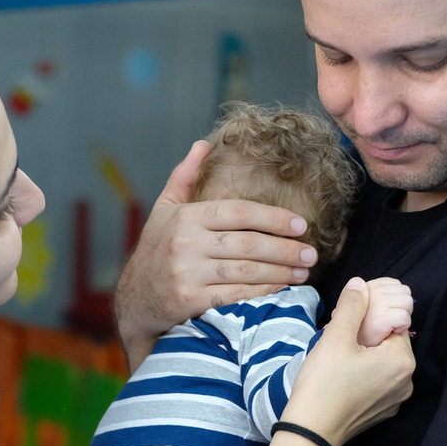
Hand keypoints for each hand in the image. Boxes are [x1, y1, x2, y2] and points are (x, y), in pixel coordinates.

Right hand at [114, 141, 316, 369]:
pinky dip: (261, 292)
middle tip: (312, 253)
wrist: (134, 298)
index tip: (301, 225)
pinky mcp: (189, 301)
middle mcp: (185, 243)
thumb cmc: (156, 251)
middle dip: (286, 249)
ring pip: (245, 271)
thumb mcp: (163, 209)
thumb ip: (184, 176)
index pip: (240, 212)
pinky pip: (235, 295)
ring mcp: (187, 274)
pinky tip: (280, 289)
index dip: (275, 218)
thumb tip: (203, 145)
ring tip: (303, 272)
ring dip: (280, 272)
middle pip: (248, 244)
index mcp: (186, 217)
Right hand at [284, 277, 414, 445]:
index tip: (348, 321)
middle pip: (390, 344)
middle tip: (339, 338)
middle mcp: (406, 381)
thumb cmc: (323, 384)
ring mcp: (395, 400)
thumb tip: (360, 285)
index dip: (371, 316)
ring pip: (383, 364)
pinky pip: (378, 383)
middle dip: (368, 336)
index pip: (394, 323)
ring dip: (366, 355)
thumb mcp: (335, 337)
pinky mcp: (382, 412)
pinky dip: (364, 375)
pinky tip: (342, 377)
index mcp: (402, 360)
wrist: (310, 432)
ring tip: (338, 358)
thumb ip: (352, 306)